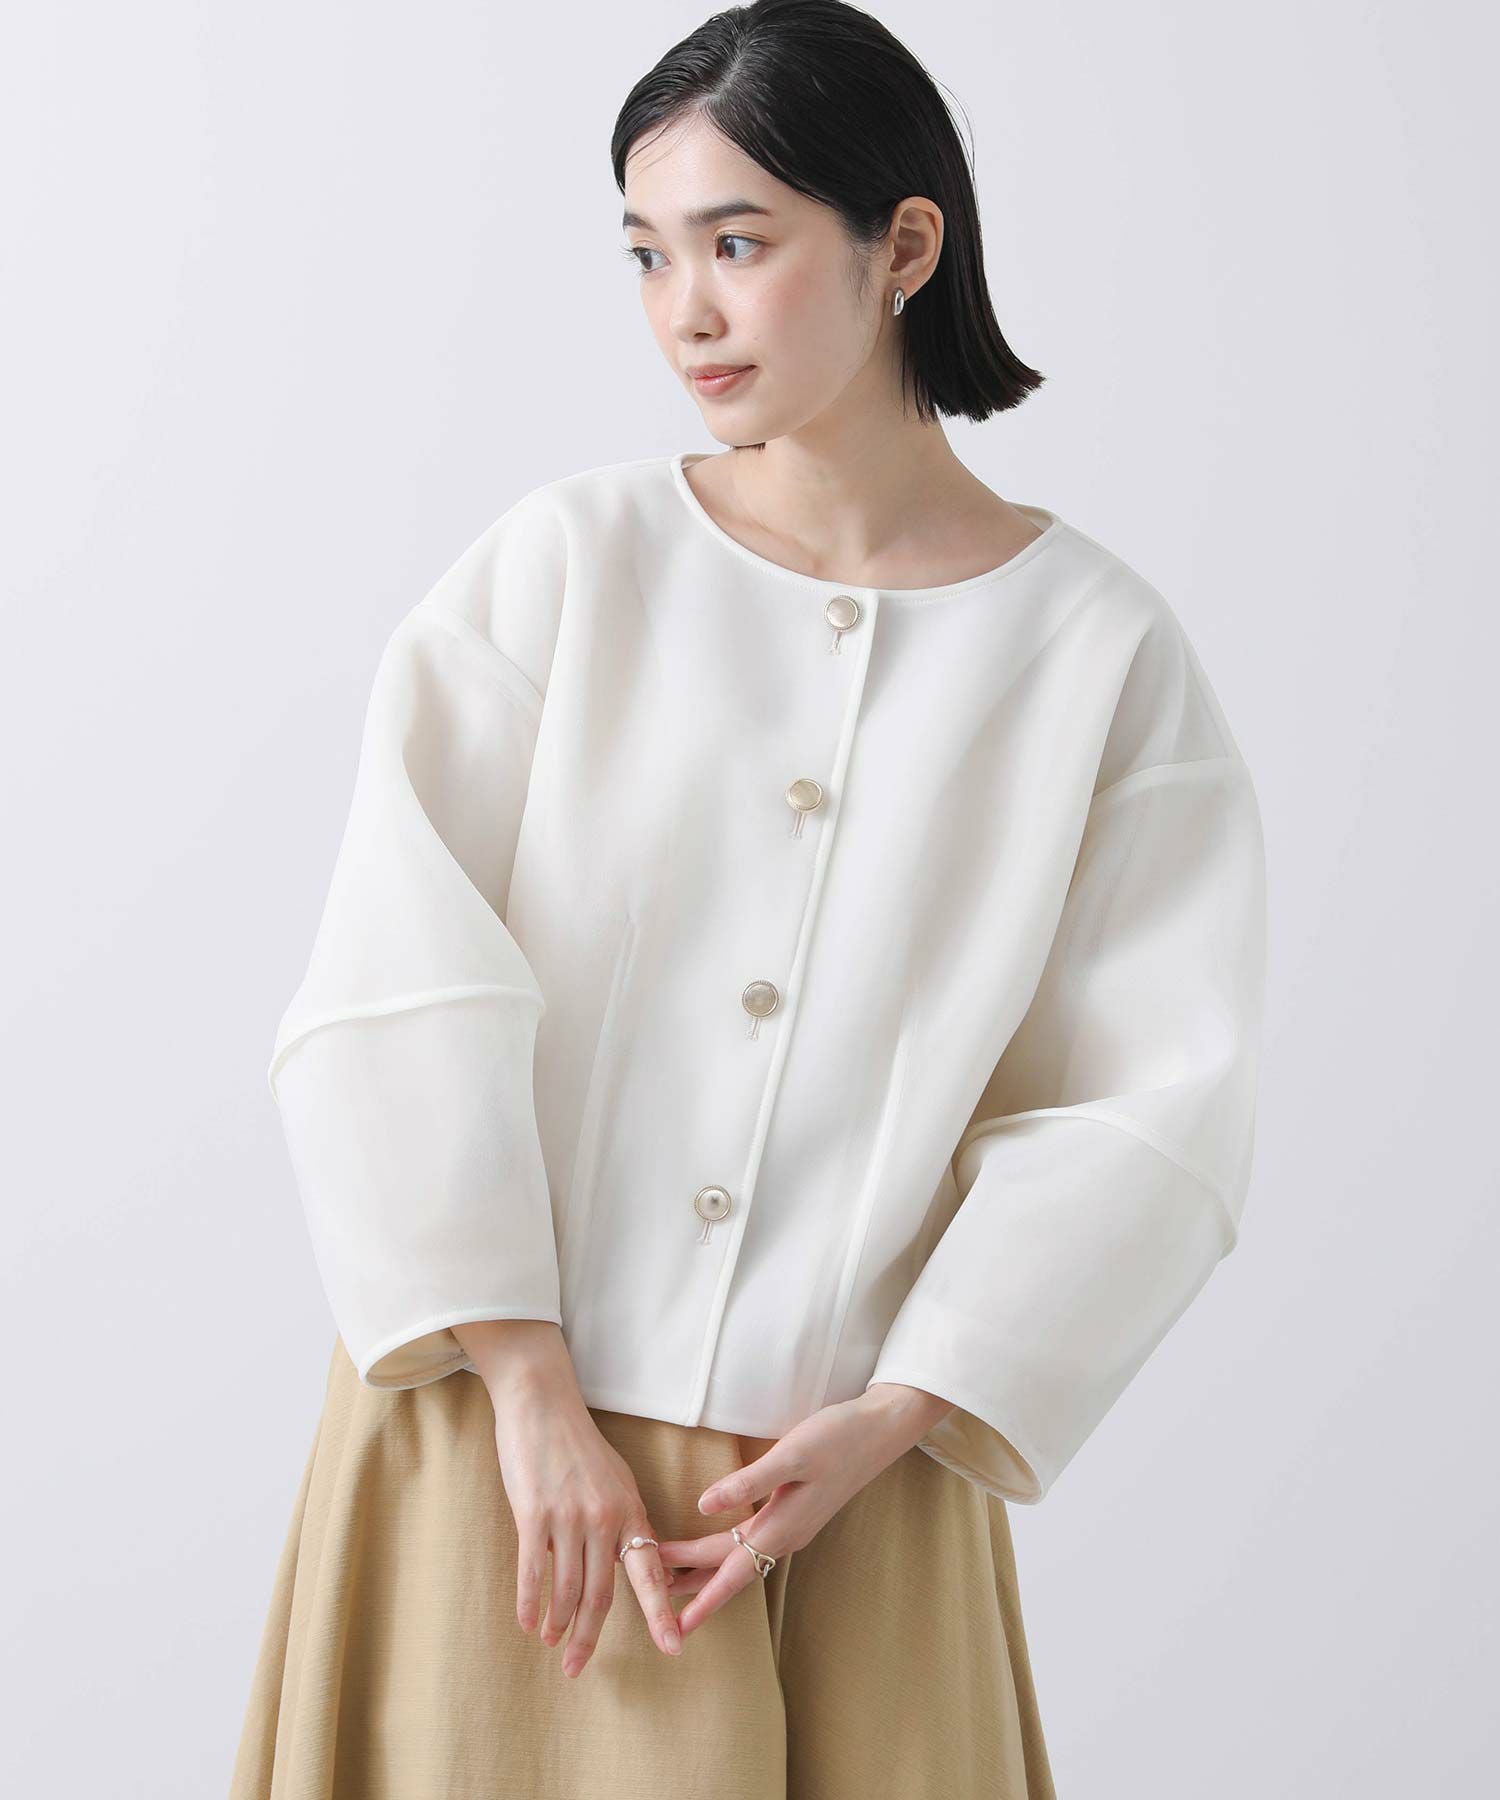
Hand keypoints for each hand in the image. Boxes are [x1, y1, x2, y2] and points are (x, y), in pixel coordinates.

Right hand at [453, 1319, 683, 1677]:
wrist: (542, 1405)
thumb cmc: (577, 1445)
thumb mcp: (614, 1481)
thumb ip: (621, 1522)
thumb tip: (626, 1563)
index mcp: (630, 1511)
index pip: (649, 1572)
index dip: (660, 1613)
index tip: (674, 1647)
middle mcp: (605, 1518)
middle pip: (600, 1595)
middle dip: (589, 1637)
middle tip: (576, 1668)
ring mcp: (569, 1517)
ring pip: (566, 1590)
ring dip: (557, 1624)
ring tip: (551, 1642)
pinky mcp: (534, 1514)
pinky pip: (533, 1572)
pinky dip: (530, 1604)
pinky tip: (528, 1623)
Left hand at [654, 1382, 953, 1638]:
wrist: (880, 1431)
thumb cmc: (837, 1438)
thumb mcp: (792, 1455)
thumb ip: (748, 1481)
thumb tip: (702, 1505)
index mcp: (781, 1527)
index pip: (729, 1572)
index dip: (700, 1598)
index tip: (672, 1623)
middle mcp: (785, 1535)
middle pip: (728, 1566)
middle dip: (690, 1581)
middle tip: (650, 1590)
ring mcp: (793, 1526)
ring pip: (741, 1557)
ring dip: (707, 1568)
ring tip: (673, 1576)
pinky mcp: (797, 1512)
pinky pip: (753, 1544)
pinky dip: (728, 1550)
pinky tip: (720, 1545)